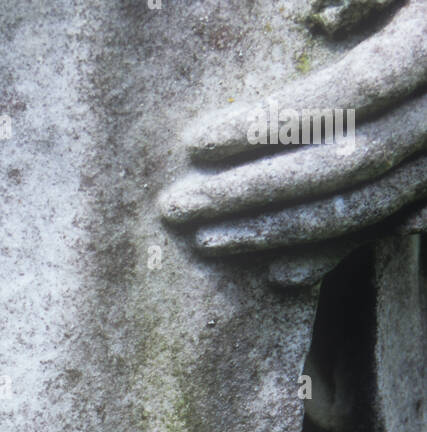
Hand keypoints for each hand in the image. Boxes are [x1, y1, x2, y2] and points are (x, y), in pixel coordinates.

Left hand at [160, 0, 426, 257]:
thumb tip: (319, 13)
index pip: (343, 96)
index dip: (268, 124)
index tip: (195, 140)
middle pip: (342, 166)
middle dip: (252, 193)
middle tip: (177, 205)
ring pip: (360, 209)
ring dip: (276, 232)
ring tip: (206, 241)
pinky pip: (384, 230)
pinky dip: (330, 255)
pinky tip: (275, 275)